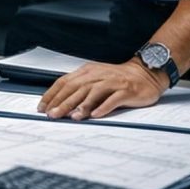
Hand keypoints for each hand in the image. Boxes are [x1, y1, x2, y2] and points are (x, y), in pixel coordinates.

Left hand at [38, 60, 166, 119]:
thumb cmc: (118, 78)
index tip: (43, 107)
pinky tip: (96, 115)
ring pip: (93, 93)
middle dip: (63, 102)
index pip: (65, 82)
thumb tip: (60, 104)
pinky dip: (104, 107)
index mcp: (88, 71)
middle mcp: (99, 75)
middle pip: (77, 88)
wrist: (146, 73)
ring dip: (82, 105)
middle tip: (53, 115)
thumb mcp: (96, 78)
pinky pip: (113, 99)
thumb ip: (80, 89)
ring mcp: (113, 82)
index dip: (52, 94)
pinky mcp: (126, 90)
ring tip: (73, 117)